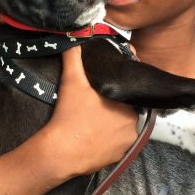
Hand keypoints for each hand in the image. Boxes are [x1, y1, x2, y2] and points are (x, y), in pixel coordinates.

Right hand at [41, 46, 138, 178]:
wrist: (61, 153)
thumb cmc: (69, 116)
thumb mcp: (71, 81)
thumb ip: (74, 57)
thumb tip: (74, 38)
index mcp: (127, 103)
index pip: (127, 92)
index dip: (116, 90)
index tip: (103, 93)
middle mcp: (133, 123)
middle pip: (126, 110)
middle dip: (113, 107)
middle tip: (95, 106)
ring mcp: (127, 142)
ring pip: (122, 128)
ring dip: (112, 124)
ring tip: (94, 121)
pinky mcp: (119, 157)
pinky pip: (118, 145)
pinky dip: (109, 141)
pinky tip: (95, 135)